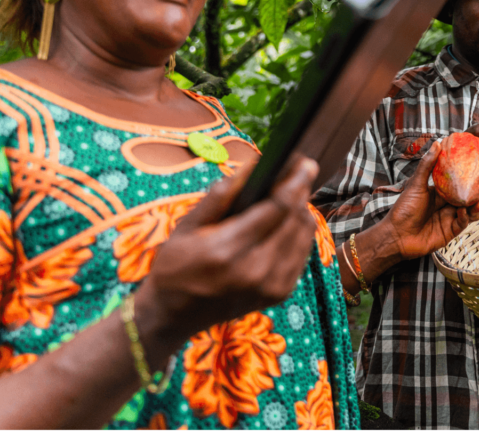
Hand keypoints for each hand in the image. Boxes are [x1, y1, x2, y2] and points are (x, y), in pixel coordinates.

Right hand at [136, 156, 319, 360]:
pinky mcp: (280, 293)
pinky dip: (299, 233)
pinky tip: (287, 222)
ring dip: (302, 210)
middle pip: (296, 219)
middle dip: (301, 191)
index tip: (306, 162)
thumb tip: (252, 167)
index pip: (276, 208)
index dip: (295, 181)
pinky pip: (303, 253)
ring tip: (291, 196)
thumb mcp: (187, 225)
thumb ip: (220, 195)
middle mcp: (255, 270)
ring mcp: (271, 285)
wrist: (173, 316)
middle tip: (299, 172)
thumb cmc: (176, 266)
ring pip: (304, 235)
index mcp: (228, 250)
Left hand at [381, 141, 478, 261]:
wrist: (396, 236)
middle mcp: (447, 204)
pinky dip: (467, 216)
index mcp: (440, 192)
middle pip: (469, 196)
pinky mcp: (451, 231)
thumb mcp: (415, 185)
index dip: (473, 177)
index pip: (460, 182)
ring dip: (478, 204)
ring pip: (470, 210)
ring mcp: (450, 218)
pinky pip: (463, 222)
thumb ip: (427, 165)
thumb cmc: (403, 209)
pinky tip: (466, 211)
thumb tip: (437, 143)